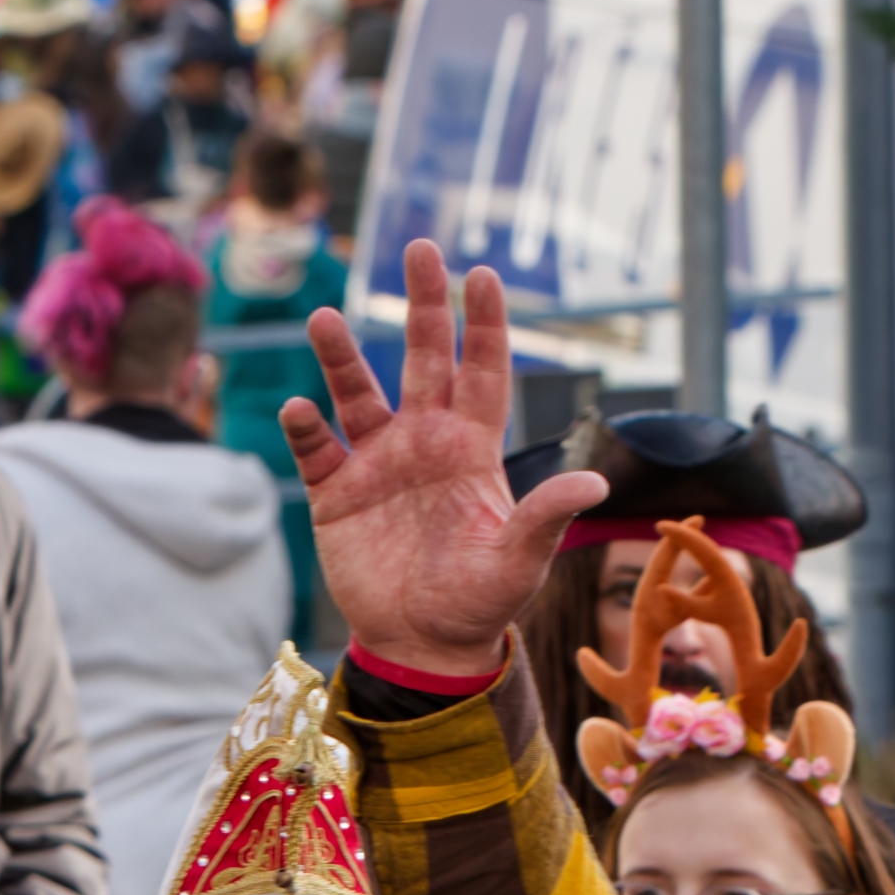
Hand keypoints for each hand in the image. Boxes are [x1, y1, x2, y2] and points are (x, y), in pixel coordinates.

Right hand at [284, 243, 606, 675]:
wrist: (424, 647)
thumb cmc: (481, 603)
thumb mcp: (520, 562)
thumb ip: (547, 517)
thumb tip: (594, 482)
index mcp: (472, 450)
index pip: (482, 373)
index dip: (484, 325)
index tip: (483, 273)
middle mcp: (424, 443)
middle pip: (424, 358)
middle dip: (423, 305)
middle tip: (420, 247)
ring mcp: (377, 464)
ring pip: (357, 393)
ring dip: (341, 357)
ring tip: (324, 318)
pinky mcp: (336, 494)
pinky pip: (316, 449)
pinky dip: (305, 427)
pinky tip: (300, 409)